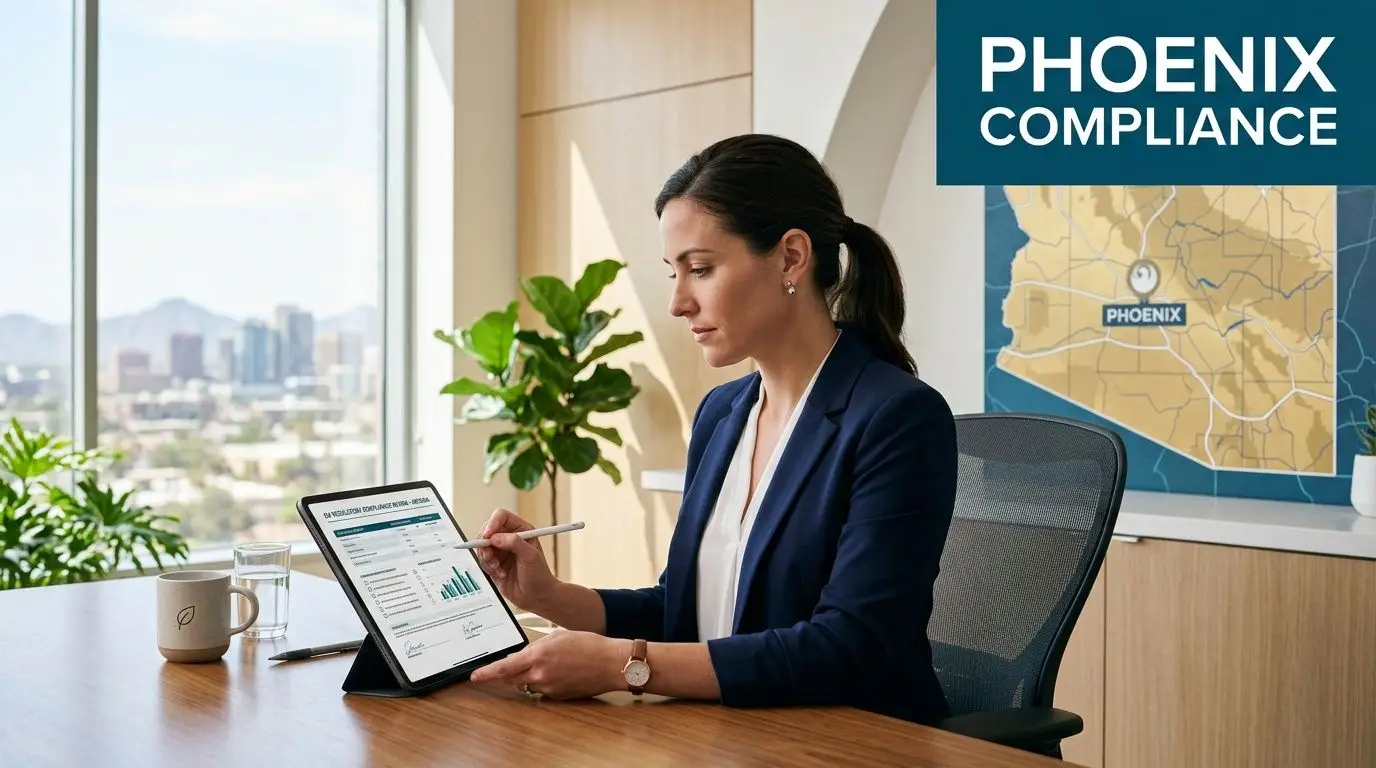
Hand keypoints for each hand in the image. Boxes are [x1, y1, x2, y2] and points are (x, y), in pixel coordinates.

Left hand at [470, 629, 627, 699]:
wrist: (611, 663)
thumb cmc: (589, 645)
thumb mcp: (558, 636)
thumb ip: (536, 646)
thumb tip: (522, 655)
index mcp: (538, 656)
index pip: (504, 668)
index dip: (487, 673)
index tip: (475, 677)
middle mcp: (540, 675)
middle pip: (512, 679)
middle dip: (509, 672)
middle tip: (513, 664)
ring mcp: (549, 688)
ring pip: (528, 684)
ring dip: (530, 675)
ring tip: (552, 662)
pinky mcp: (558, 696)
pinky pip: (543, 689)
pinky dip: (545, 680)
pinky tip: (561, 670)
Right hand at [473, 508, 557, 611]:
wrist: (538, 597)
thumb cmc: (540, 576)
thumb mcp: (530, 556)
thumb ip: (514, 543)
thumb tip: (496, 537)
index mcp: (521, 530)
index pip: (501, 517)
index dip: (492, 523)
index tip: (487, 536)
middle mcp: (509, 538)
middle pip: (487, 530)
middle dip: (485, 543)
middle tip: (489, 555)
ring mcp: (501, 551)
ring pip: (482, 547)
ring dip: (487, 558)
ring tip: (498, 568)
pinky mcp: (494, 564)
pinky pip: (482, 561)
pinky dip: (488, 568)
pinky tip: (500, 574)